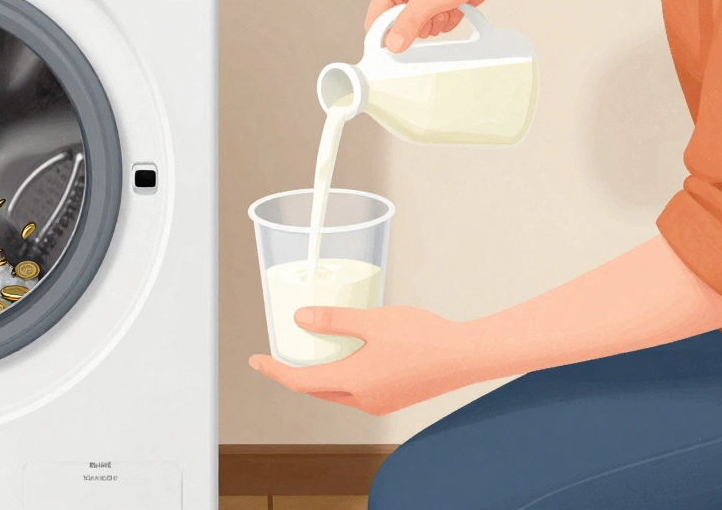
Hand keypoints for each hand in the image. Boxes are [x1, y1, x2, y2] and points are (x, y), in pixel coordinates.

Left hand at [249, 305, 478, 415]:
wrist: (465, 356)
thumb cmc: (423, 336)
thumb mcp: (372, 321)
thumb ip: (334, 320)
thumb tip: (299, 319)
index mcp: (353, 382)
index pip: (300, 381)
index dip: (274, 371)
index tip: (256, 360)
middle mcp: (363, 400)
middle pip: (316, 390)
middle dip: (294, 374)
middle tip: (278, 356)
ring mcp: (379, 402)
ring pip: (337, 392)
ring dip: (319, 376)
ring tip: (308, 354)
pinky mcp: (393, 398)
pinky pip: (356, 391)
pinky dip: (341, 377)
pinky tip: (345, 358)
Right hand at [365, 0, 498, 52]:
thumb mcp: (427, 0)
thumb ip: (407, 25)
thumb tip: (392, 45)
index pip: (375, 20)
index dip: (386, 35)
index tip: (400, 45)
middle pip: (398, 27)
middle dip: (419, 27)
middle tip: (431, 14)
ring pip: (418, 28)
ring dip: (434, 24)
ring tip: (445, 6)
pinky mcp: (434, 2)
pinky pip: (434, 24)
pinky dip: (446, 20)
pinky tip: (453, 6)